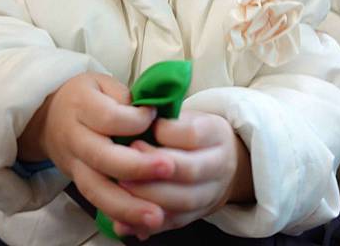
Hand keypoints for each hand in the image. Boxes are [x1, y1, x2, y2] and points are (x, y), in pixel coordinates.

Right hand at [17, 72, 175, 230]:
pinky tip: (141, 226)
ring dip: (127, 206)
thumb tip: (153, 115)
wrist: (48, 115)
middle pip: (102, 156)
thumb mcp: (103, 83)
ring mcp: (73, 163)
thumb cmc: (87, 95)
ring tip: (156, 215)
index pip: (108, 117)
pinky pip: (96, 203)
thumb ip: (127, 97)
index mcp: (81, 105)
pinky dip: (119, 217)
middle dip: (137, 167)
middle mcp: (74, 137)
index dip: (135, 120)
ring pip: (96, 189)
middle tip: (168, 168)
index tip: (155, 115)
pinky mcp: (77, 182)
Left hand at [113, 110, 253, 238]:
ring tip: (120, 187)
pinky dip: (146, 225)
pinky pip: (172, 224)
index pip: (193, 134)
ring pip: (182, 201)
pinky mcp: (195, 216)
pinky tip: (123, 221)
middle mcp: (218, 165)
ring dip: (148, 197)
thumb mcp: (185, 116)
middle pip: (189, 170)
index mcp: (216, 134)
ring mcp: (210, 193)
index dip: (164, 133)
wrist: (219, 161)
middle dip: (153, 170)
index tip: (138, 130)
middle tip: (122, 163)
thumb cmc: (191, 132)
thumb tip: (134, 114)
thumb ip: (163, 117)